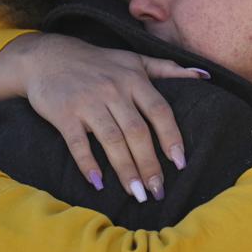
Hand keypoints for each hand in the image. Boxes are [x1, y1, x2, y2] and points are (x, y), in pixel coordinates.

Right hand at [0, 33, 208, 202]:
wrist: (47, 57)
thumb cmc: (97, 62)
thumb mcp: (133, 59)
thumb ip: (168, 69)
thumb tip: (204, 76)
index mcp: (134, 79)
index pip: (159, 111)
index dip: (171, 138)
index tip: (180, 163)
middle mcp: (113, 90)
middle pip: (137, 132)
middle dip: (150, 164)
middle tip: (158, 191)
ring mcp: (88, 102)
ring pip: (112, 140)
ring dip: (125, 170)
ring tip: (137, 194)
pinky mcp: (64, 113)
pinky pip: (78, 142)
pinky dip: (87, 163)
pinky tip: (97, 183)